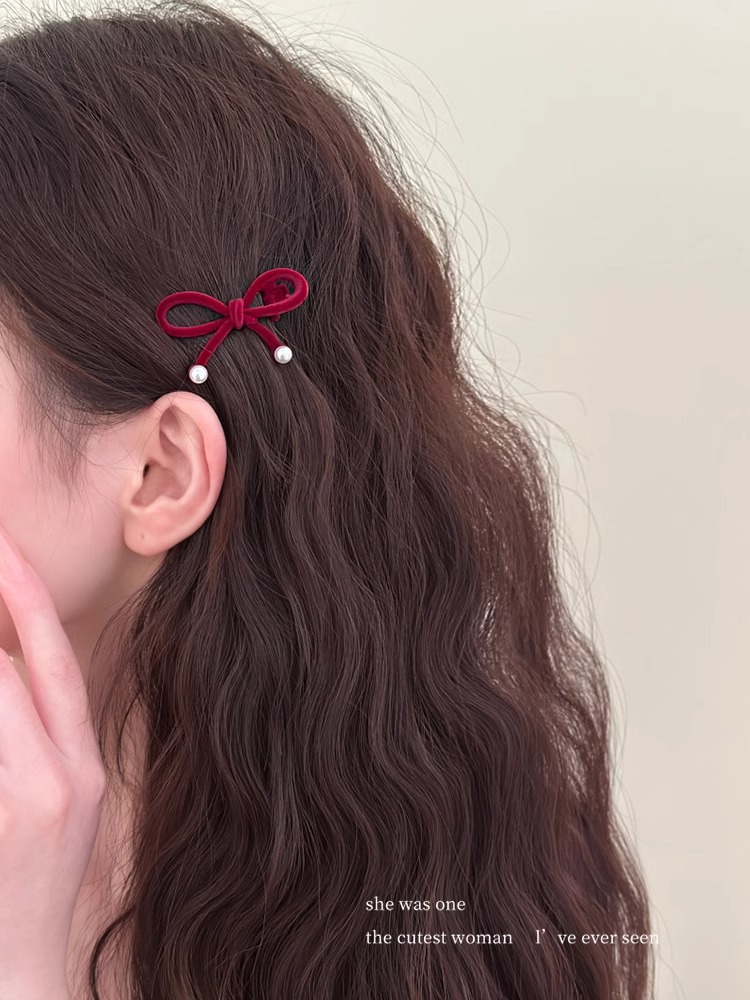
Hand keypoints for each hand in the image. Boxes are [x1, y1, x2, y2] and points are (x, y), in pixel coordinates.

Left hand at [0, 523, 106, 993]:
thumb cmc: (38, 885)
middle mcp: (61, 779)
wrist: (22, 974)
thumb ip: (45, 732)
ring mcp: (23, 802)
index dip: (27, 597)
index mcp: (85, 766)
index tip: (3, 547)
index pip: (56, 660)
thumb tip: (7, 660)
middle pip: (8, 670)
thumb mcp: (65, 803)